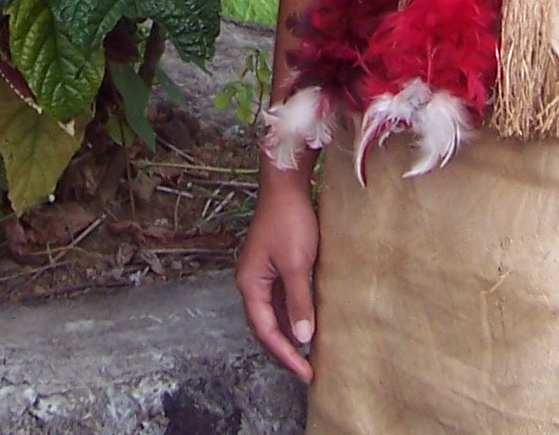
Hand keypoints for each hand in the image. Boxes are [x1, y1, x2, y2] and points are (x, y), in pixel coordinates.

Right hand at [236, 175, 319, 383]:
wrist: (287, 184)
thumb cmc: (289, 220)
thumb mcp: (296, 264)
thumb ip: (298, 302)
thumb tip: (303, 337)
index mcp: (250, 284)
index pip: (266, 331)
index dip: (286, 355)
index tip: (306, 373)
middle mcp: (251, 281)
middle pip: (265, 325)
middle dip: (284, 349)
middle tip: (307, 370)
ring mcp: (261, 272)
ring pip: (272, 313)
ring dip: (288, 333)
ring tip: (308, 353)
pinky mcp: (273, 264)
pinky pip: (279, 298)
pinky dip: (291, 314)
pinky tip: (307, 321)